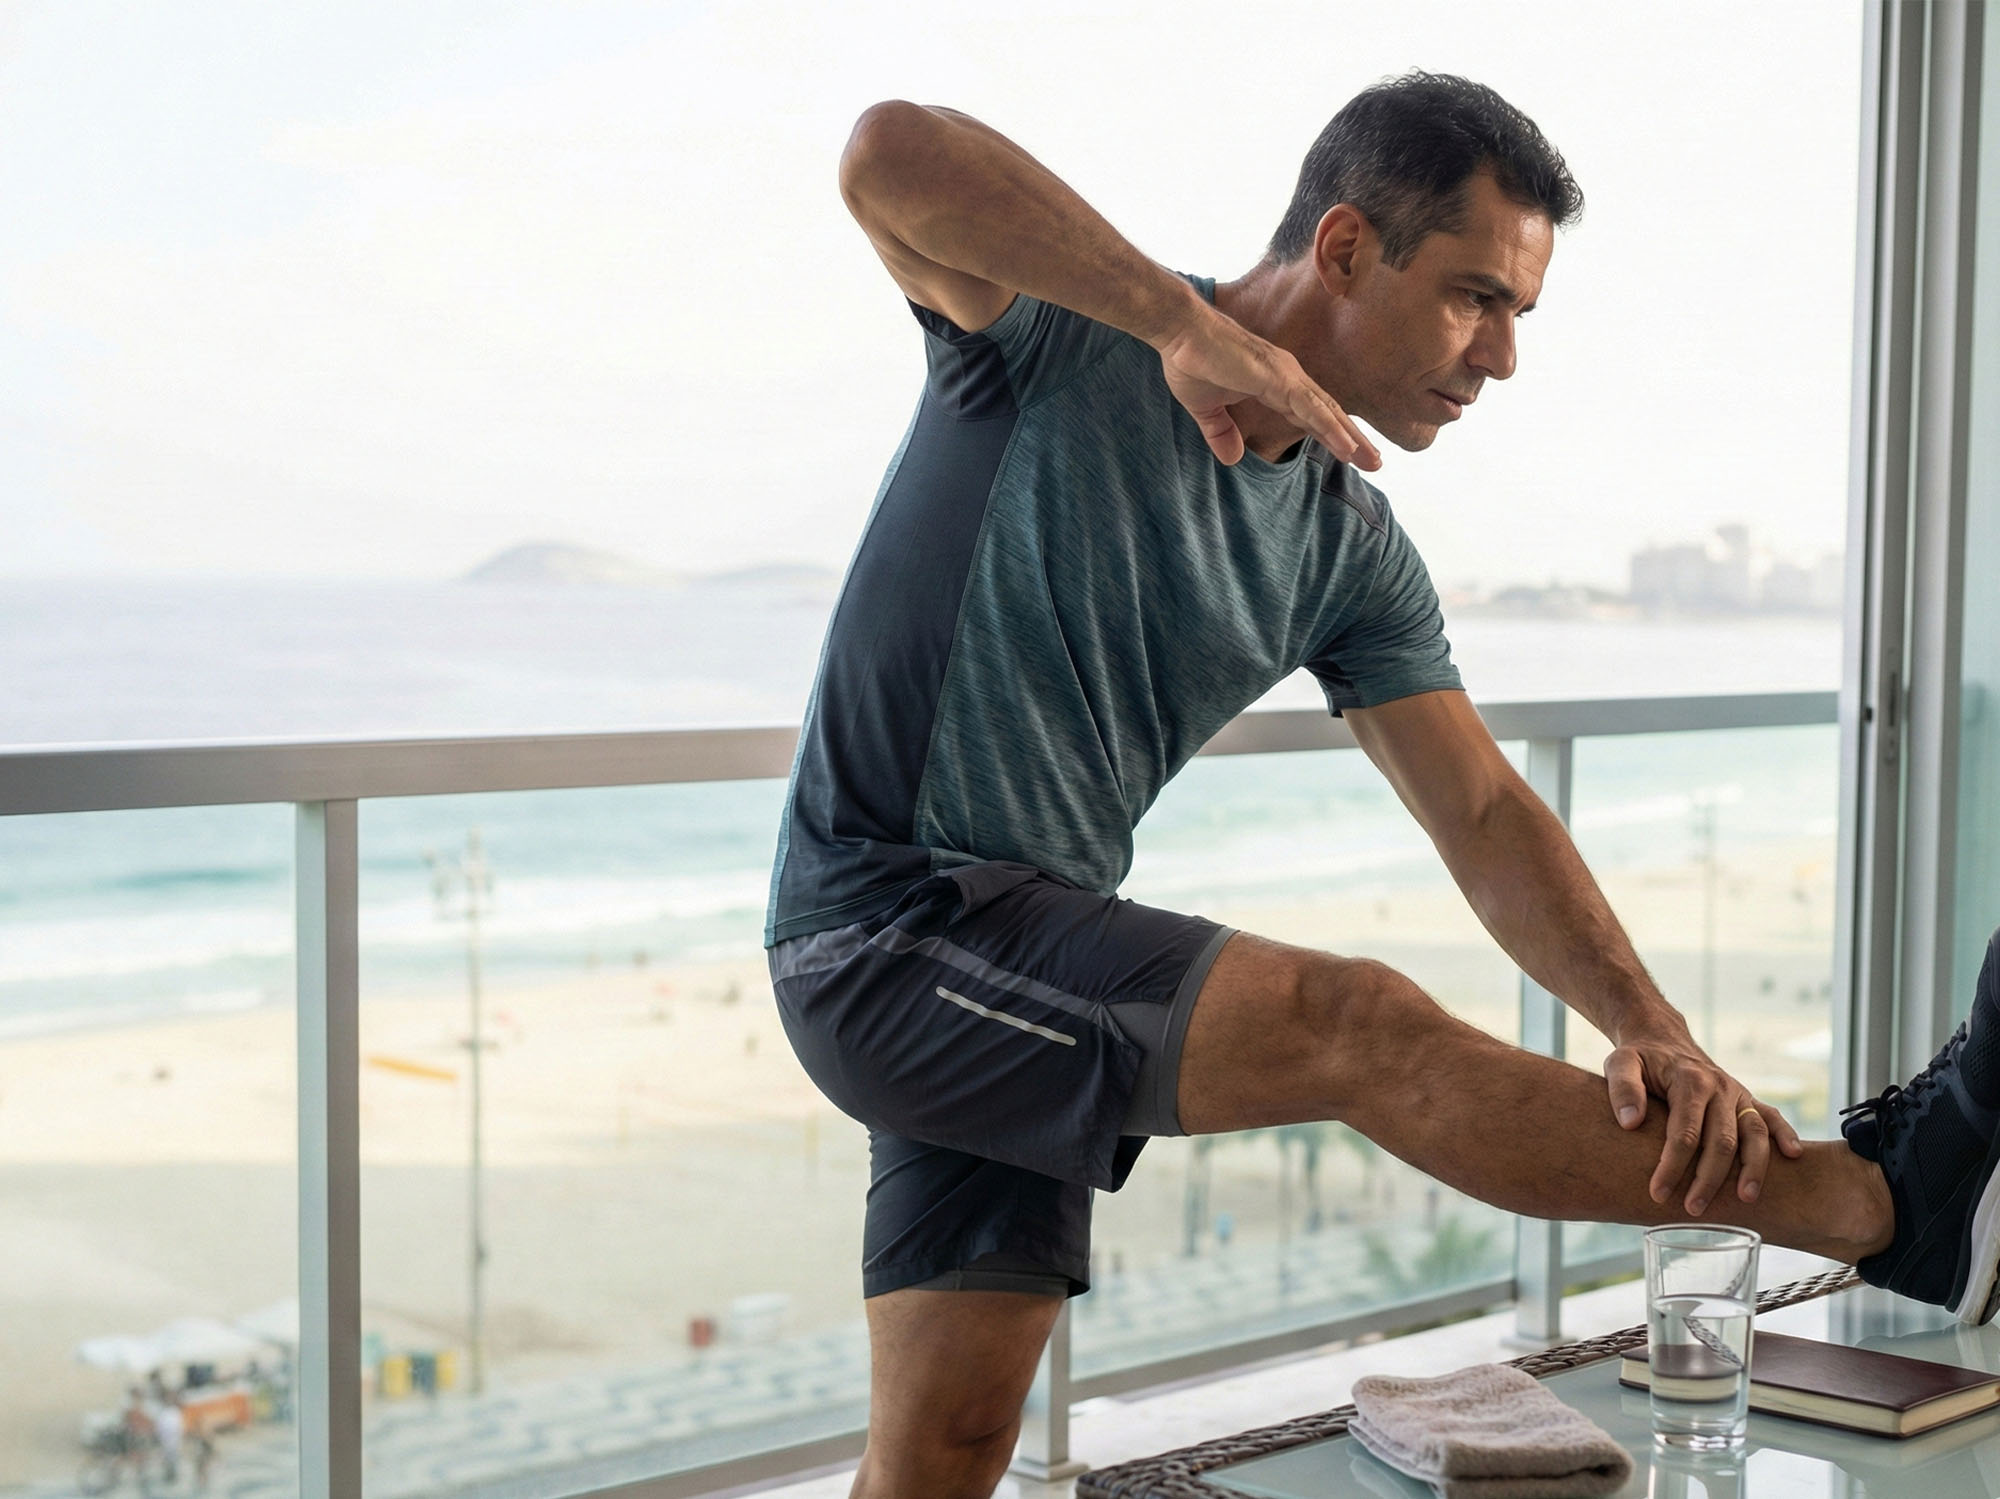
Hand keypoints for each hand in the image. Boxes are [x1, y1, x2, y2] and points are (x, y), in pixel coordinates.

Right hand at [1154, 307, 1379, 469]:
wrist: (1179, 332)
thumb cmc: (1191, 360)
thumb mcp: (1206, 409)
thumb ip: (1221, 432)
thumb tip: (1233, 458)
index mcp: (1274, 383)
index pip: (1310, 414)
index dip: (1331, 434)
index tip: (1350, 455)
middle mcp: (1287, 377)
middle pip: (1328, 413)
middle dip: (1353, 438)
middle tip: (1376, 463)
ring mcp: (1285, 376)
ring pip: (1326, 412)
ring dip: (1350, 437)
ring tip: (1372, 461)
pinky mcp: (1276, 378)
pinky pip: (1309, 408)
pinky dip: (1329, 426)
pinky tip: (1346, 445)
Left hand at [1604, 1014, 1804, 1213]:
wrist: (1662, 1038)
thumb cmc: (1639, 1057)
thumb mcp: (1619, 1063)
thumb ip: (1623, 1089)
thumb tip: (1630, 1123)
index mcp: (1689, 1081)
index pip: (1684, 1132)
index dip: (1672, 1166)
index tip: (1657, 1193)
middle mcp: (1719, 1087)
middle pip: (1722, 1140)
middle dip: (1709, 1178)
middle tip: (1693, 1210)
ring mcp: (1737, 1093)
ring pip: (1754, 1133)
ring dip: (1753, 1168)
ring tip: (1746, 1199)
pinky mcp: (1747, 1098)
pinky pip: (1771, 1116)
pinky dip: (1785, 1134)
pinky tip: (1793, 1156)